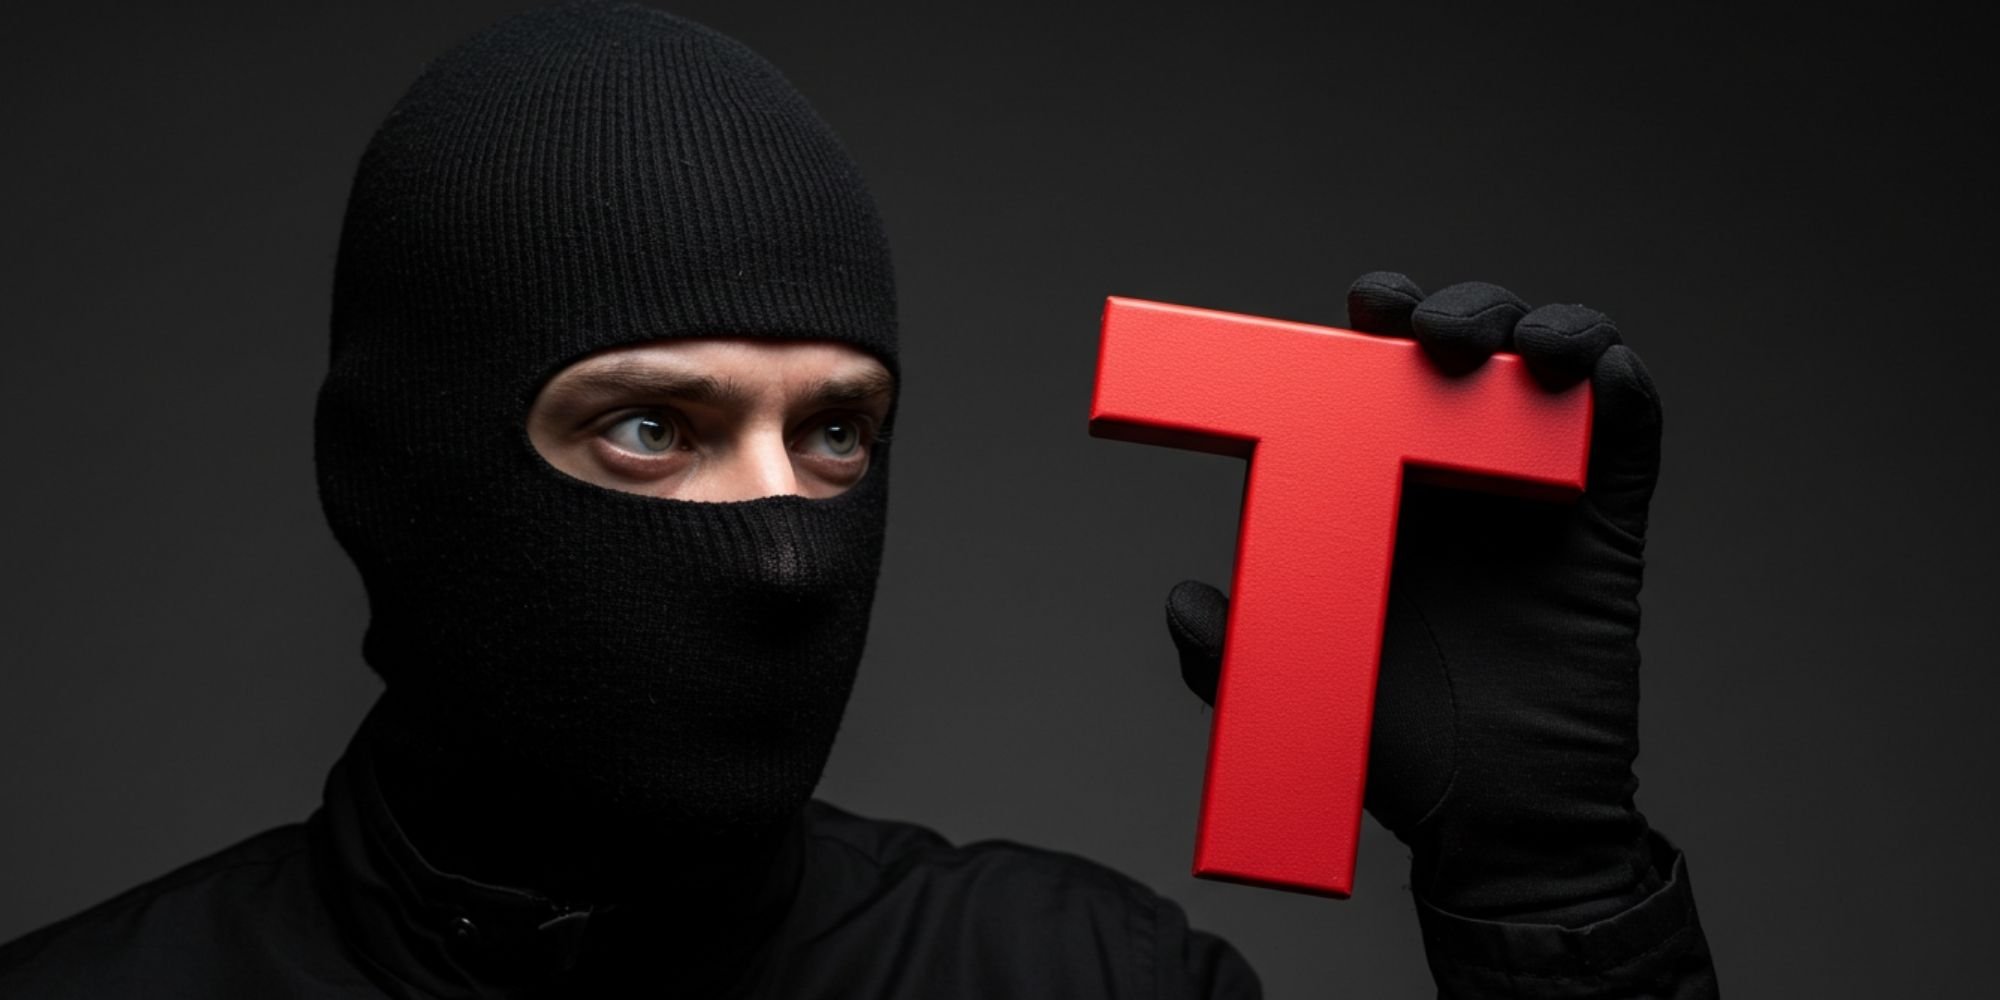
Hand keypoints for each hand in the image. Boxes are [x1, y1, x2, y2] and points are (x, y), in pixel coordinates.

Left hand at [1166, 272, 1665, 923]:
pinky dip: (1628, 394)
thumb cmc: (1395, 752)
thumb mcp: (1293, 691)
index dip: (1382, 318)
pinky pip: (1631, 442)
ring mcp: (1540, 493)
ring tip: (1525, 348)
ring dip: (1549, 331)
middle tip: (1435, 333)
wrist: (1493, 822)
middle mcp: (1461, 471)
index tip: (1365, 304)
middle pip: (1474, 346)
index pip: (1382, 369)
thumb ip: (1229, 652)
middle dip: (1462, 308)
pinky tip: (1606, 378)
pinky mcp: (1609, 530)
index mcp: (1381, 483)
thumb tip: (1181, 602)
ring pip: (1556, 373)